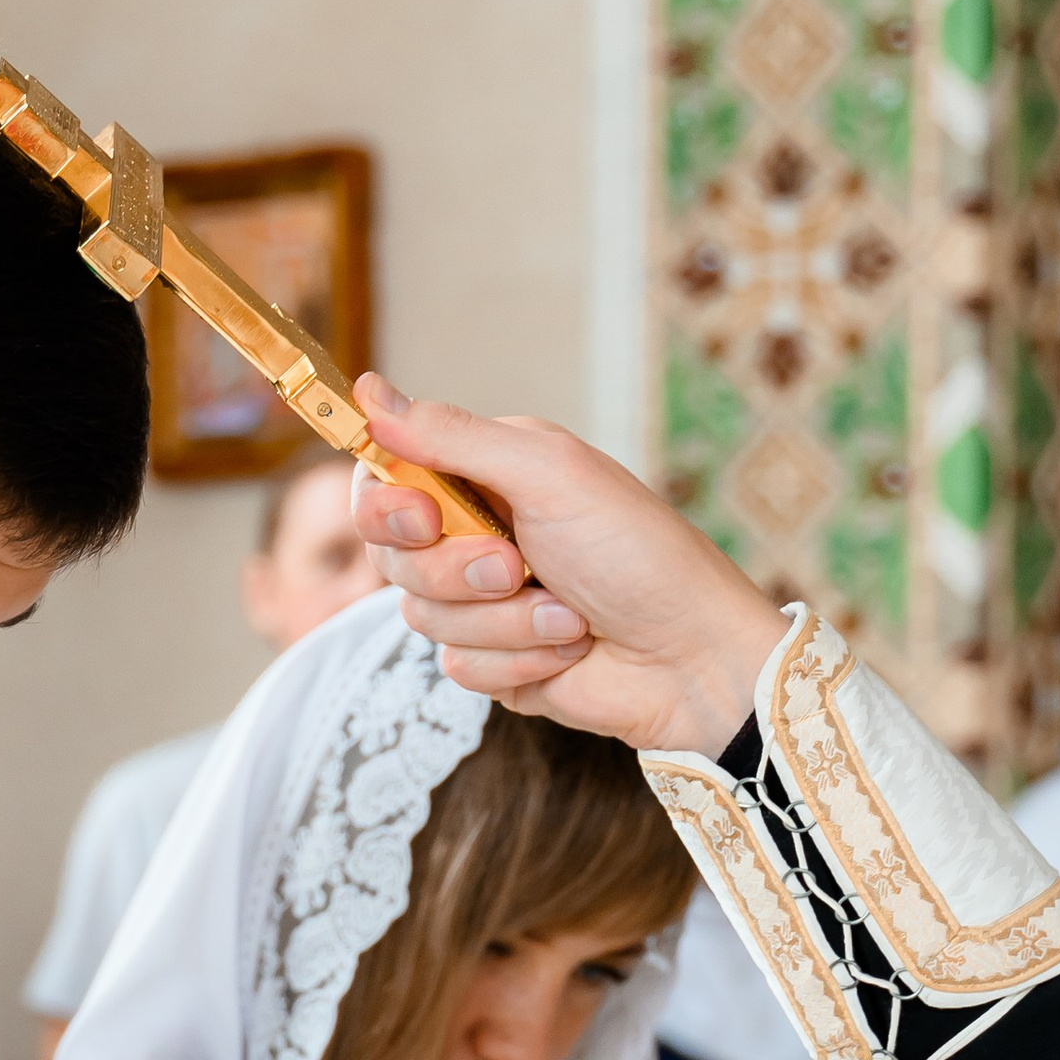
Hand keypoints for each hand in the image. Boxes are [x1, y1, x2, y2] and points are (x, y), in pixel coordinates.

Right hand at [346, 380, 781, 754]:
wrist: (693, 656)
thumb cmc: (638, 552)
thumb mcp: (547, 474)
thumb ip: (451, 435)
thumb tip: (367, 391)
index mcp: (484, 475)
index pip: (385, 479)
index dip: (385, 505)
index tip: (421, 517)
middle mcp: (474, 535)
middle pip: (391, 555)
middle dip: (455, 571)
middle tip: (515, 566)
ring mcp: (481, 604)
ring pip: (422, 618)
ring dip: (505, 622)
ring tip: (570, 613)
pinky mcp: (493, 663)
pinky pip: (457, 668)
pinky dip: (517, 662)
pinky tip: (568, 650)